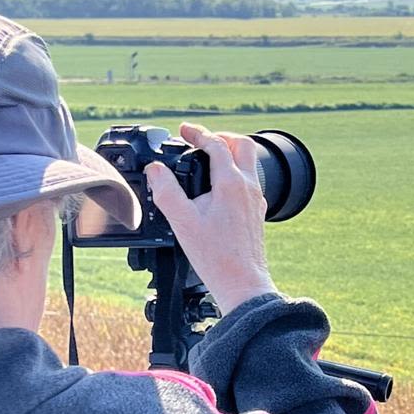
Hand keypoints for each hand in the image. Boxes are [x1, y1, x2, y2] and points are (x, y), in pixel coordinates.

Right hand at [145, 122, 276, 315]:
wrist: (242, 283)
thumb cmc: (215, 256)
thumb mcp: (182, 221)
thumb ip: (166, 191)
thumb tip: (156, 170)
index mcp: (231, 182)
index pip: (216, 144)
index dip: (198, 133)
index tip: (184, 130)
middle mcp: (248, 187)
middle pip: (243, 145)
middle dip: (222, 137)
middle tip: (201, 142)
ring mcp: (256, 200)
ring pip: (249, 164)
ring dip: (230, 155)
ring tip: (208, 163)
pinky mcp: (257, 213)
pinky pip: (249, 183)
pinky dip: (234, 175)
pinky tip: (218, 191)